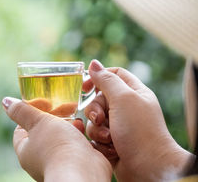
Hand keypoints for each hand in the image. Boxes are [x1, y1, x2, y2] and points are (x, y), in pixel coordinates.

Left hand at [2, 97, 111, 181]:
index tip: (43, 103)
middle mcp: (39, 160)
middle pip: (42, 133)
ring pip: (60, 140)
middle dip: (53, 118)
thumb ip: (22, 111)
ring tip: (75, 118)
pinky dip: (78, 136)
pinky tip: (83, 129)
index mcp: (25, 151)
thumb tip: (5, 102)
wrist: (83, 172)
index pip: (21, 129)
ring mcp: (57, 163)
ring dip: (68, 126)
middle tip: (63, 106)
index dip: (30, 113)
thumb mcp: (37, 121)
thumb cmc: (57, 146)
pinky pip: (74, 147)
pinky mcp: (74, 165)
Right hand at [84, 60, 192, 180]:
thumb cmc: (140, 131)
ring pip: (93, 120)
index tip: (84, 87)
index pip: (113, 75)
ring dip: (97, 130)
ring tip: (109, 139)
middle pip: (98, 99)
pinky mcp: (111, 143)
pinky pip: (94, 137)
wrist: (148, 168)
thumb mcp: (123, 99)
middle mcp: (126, 109)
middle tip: (99, 119)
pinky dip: (99, 143)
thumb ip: (106, 80)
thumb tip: (93, 63)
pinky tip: (109, 149)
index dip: (97, 78)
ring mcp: (119, 127)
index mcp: (134, 93)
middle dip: (94, 110)